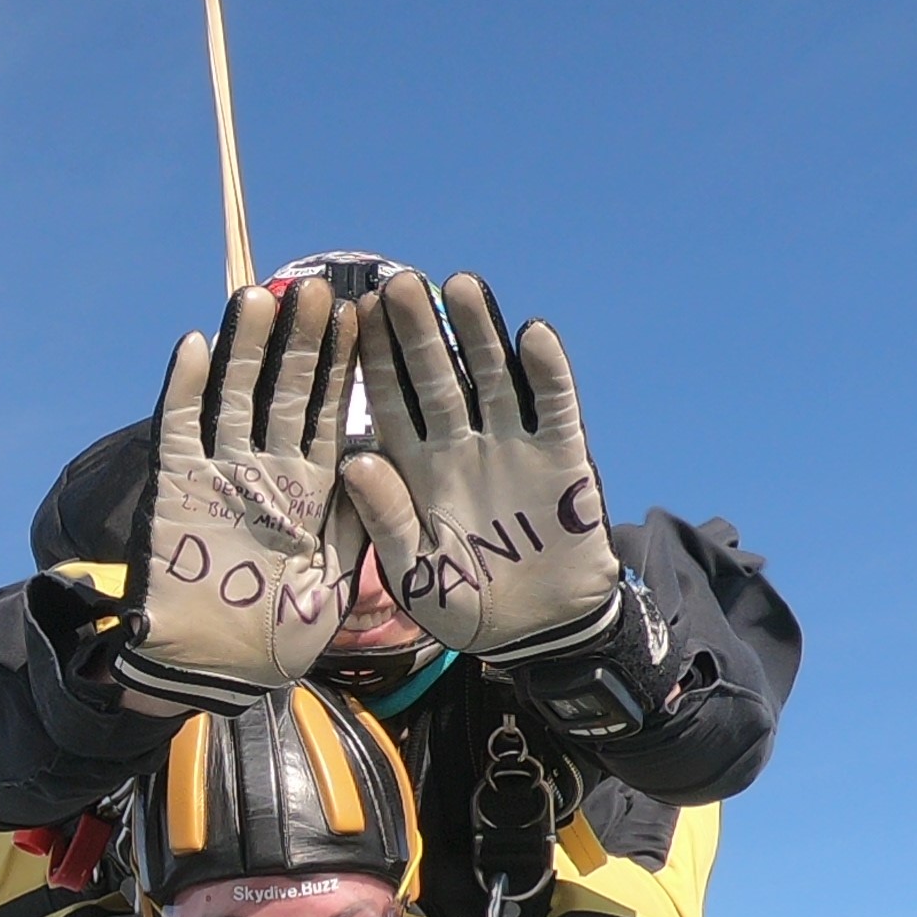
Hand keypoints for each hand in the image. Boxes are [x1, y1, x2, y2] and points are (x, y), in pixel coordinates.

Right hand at [116, 279, 355, 713]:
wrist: (221, 669)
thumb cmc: (289, 628)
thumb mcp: (342, 575)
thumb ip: (360, 517)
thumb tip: (373, 454)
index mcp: (316, 485)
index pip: (331, 409)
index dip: (343, 363)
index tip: (360, 313)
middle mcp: (269, 468)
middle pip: (285, 390)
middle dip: (299, 341)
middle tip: (314, 288)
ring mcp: (221, 473)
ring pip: (234, 396)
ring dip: (243, 349)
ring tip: (257, 298)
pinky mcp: (176, 487)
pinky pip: (178, 429)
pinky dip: (183, 388)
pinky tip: (192, 344)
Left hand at [338, 274, 624, 659]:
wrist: (536, 633)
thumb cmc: (462, 604)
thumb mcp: (413, 573)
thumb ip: (386, 519)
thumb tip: (357, 460)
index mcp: (416, 468)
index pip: (391, 401)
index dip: (374, 360)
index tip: (356, 315)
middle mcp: (461, 446)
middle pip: (438, 376)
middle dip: (419, 331)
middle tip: (401, 283)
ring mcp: (512, 447)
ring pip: (494, 377)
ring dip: (480, 333)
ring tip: (463, 286)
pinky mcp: (561, 459)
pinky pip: (553, 408)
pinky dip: (547, 373)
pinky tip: (533, 334)